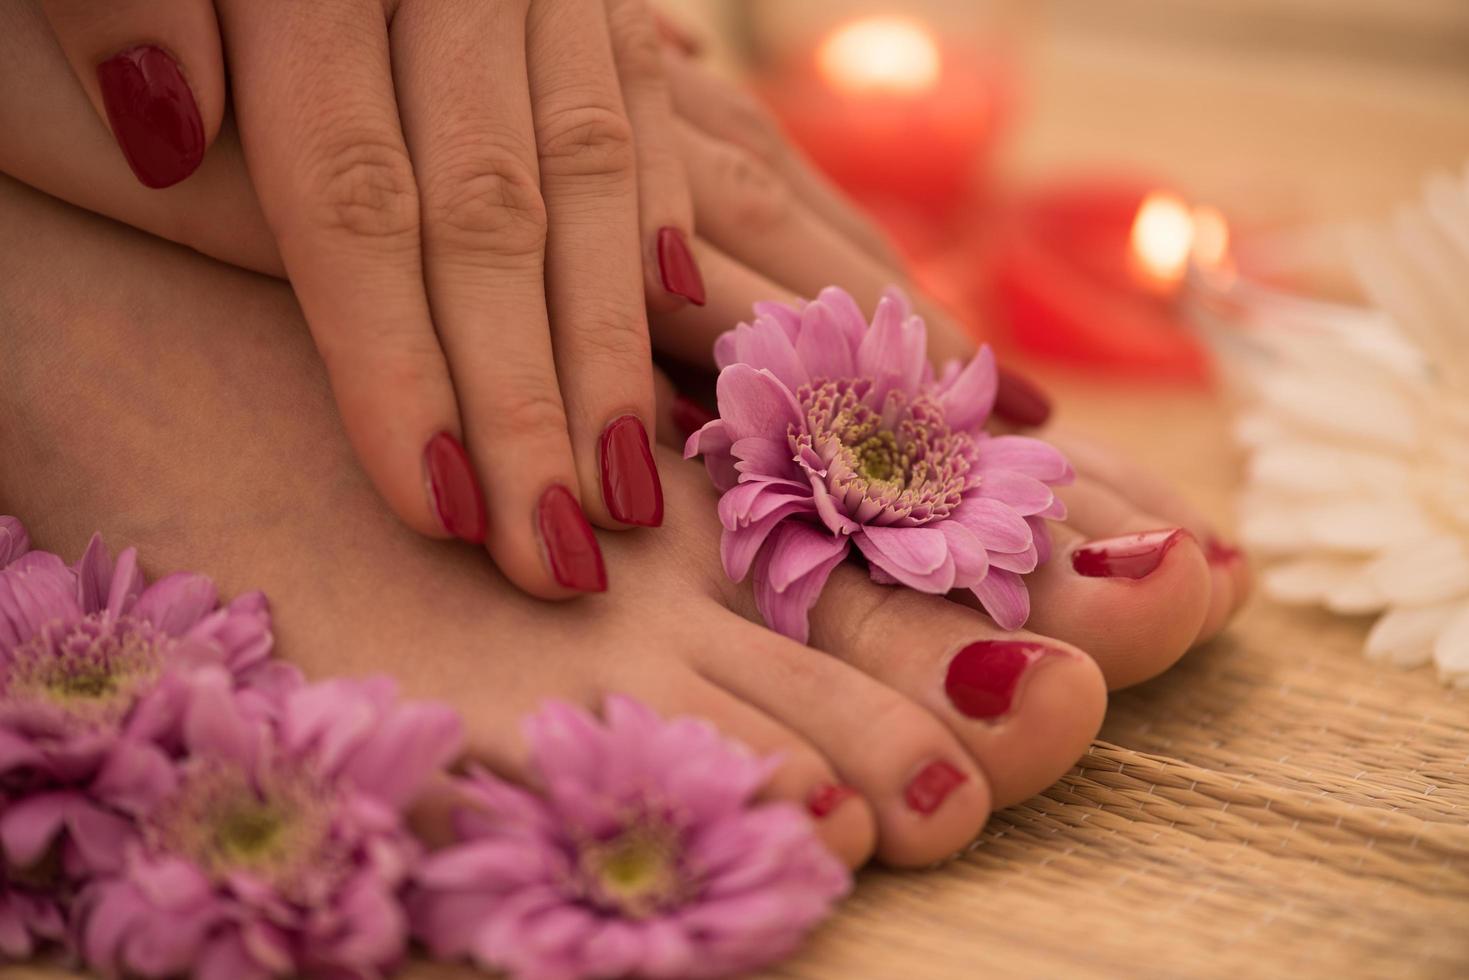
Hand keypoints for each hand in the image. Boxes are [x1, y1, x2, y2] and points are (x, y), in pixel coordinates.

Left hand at [25, 0, 702, 597]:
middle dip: (527, 398)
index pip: (355, 197)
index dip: (394, 361)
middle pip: (494, 214)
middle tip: (556, 559)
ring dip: (612, 345)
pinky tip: (671, 311)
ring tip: (630, 489)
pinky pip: (637, 100)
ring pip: (591, 173)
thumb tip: (167, 133)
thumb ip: (111, 0)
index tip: (437, 506)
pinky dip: (659, 210)